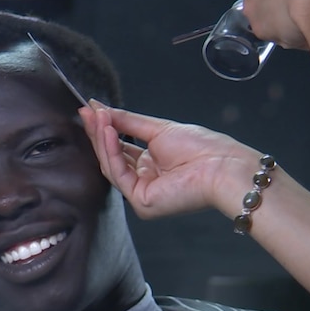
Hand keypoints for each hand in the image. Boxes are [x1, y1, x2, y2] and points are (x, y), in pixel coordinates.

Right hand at [78, 103, 258, 219]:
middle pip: (112, 158)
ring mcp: (142, 194)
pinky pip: (119, 175)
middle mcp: (144, 181)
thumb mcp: (158, 129)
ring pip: (111, 166)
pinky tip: (108, 132)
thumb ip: (127, 121)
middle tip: (87, 112)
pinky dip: (111, 152)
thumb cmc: (202, 149)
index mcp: (151, 165)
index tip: (91, 110)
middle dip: (99, 133)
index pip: (120, 148)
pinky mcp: (142, 202)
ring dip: (102, 140)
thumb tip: (101, 109)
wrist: (221, 165)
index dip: (105, 129)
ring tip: (98, 117)